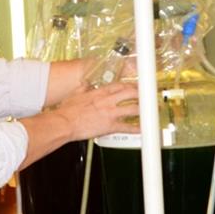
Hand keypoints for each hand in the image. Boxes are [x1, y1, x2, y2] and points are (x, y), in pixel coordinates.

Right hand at [19, 81, 138, 168]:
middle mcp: (108, 100)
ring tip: (150, 111)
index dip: (130, 85)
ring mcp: (110, 112)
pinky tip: (142, 130)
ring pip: (133, 108)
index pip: (120, 85)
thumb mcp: (75, 93)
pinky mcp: (110, 125)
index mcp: (100, 92)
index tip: (135, 87)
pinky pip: (127, 127)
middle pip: (131, 93)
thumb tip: (85, 83)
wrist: (64, 123)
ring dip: (143, 110)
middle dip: (141, 94)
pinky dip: (136, 129)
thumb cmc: (67, 111)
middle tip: (147, 97)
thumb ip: (83, 87)